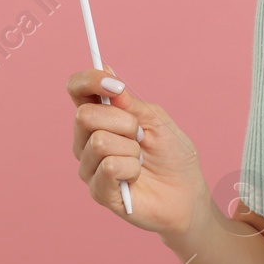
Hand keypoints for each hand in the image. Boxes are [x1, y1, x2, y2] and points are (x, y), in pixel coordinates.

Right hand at [67, 65, 210, 237]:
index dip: (90, 81)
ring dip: (131, 149)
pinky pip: (109, 167)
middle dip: (124, 122)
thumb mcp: (155, 119)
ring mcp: (89, 166)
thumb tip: (106, 71)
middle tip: (141, 136)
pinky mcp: (97, 191)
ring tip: (140, 159)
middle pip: (85, 115)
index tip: (115, 84)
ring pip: (99, 142)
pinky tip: (136, 177)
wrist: (187, 193)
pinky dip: (131, 168)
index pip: (77, 90)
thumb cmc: (172, 155)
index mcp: (100, 117)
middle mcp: (86, 140)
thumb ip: (128, 101)